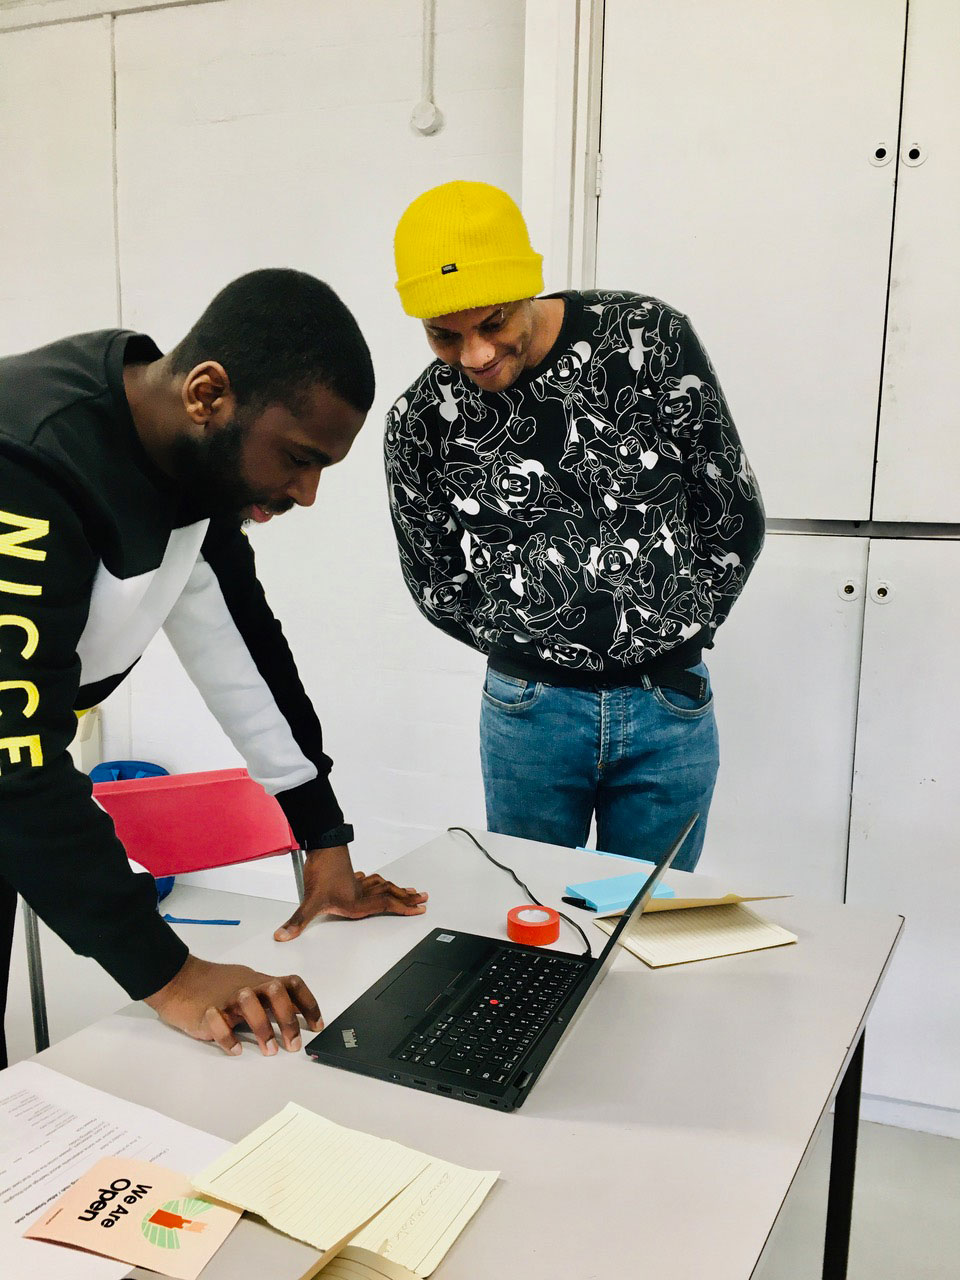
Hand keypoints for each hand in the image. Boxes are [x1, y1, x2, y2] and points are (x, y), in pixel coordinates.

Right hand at [144, 954, 321, 1055]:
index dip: (308, 1004)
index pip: (291, 984)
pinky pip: (217, 1022)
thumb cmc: (216, 985)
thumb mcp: (250, 985)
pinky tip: (234, 1050)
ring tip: (268, 1050)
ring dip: (262, 1028)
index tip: (316, 1026)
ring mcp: (226, 998)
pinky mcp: (205, 1012)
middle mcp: (246, 987)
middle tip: (292, 1045)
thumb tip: (299, 1010)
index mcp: (260, 981)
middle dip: (287, 1019)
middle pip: (274, 991)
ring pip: (248, 1002)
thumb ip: (272, 997)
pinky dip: (227, 1038)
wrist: (179, 980)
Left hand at [274, 845, 427, 941]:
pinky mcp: (348, 873)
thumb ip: (298, 921)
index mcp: (357, 902)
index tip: (419, 909)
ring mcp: (356, 881)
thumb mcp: (309, 900)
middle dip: (407, 898)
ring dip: (396, 889)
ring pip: (382, 885)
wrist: (321, 844)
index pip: (386, 905)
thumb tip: (283, 935)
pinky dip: (377, 881)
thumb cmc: (321, 870)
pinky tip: (374, 880)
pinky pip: (369, 879)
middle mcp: (360, 891)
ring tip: (409, 890)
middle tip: (423, 898)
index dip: (404, 908)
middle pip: (390, 894)